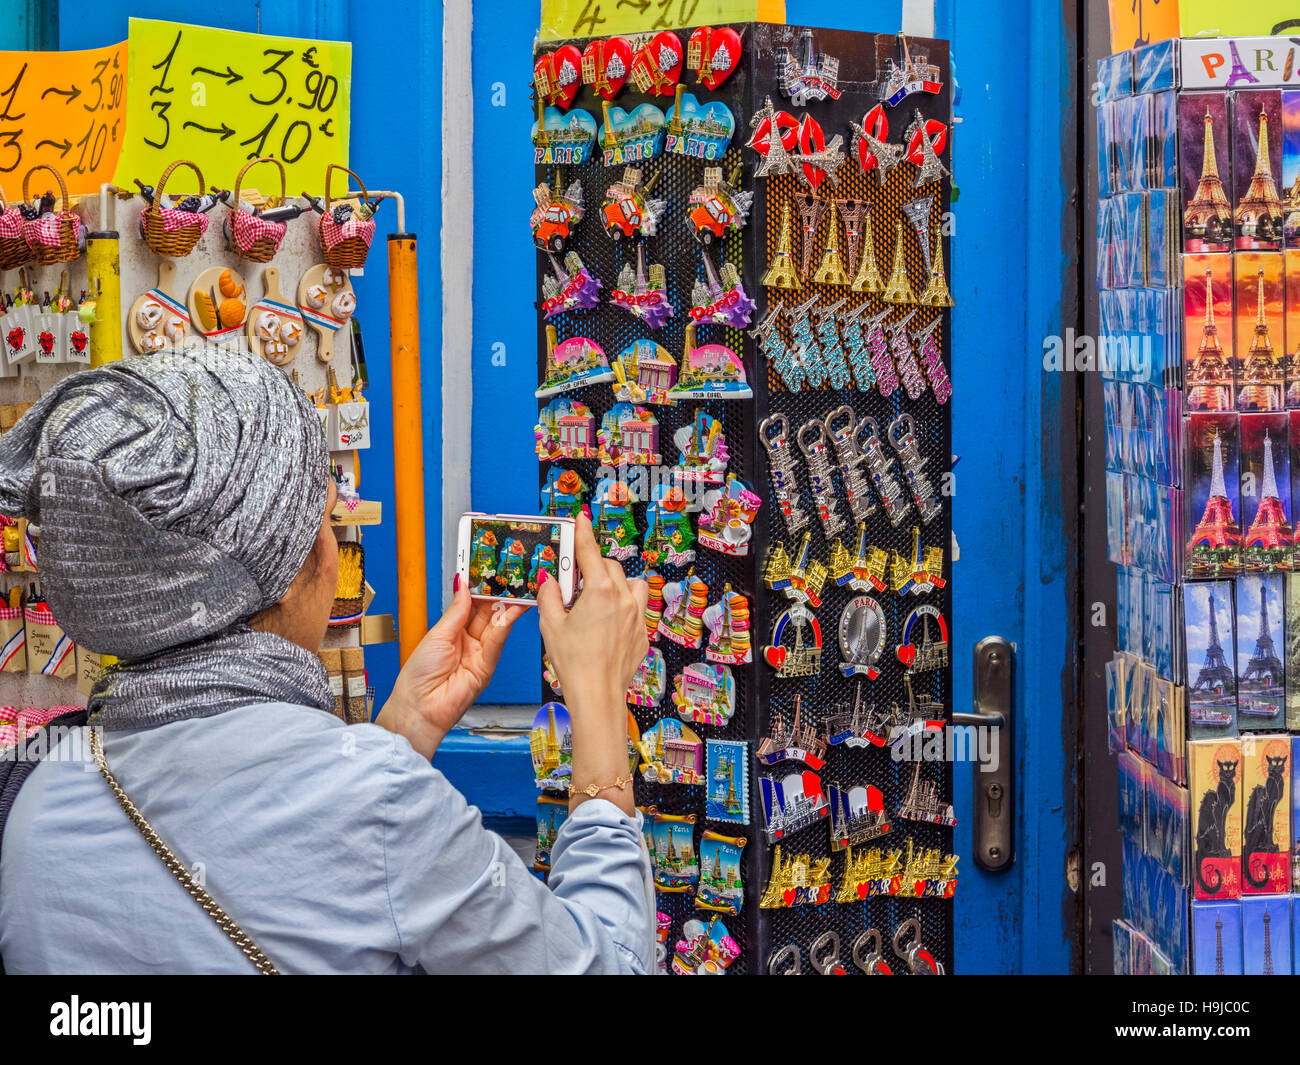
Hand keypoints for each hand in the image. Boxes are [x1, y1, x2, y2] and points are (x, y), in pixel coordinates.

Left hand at [376, 581, 527, 759]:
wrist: (420, 707)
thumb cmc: (418, 676)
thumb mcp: (437, 634)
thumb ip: (457, 610)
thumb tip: (464, 585)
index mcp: (452, 632)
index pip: (471, 605)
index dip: (480, 589)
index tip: (487, 572)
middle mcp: (467, 641)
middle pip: (487, 613)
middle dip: (497, 595)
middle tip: (508, 577)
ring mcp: (479, 654)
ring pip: (497, 625)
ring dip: (507, 607)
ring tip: (515, 590)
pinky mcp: (487, 666)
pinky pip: (498, 641)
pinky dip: (506, 625)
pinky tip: (511, 610)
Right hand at [537, 512, 648, 714]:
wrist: (598, 695)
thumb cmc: (574, 663)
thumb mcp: (551, 625)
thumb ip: (549, 597)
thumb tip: (549, 582)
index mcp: (600, 592)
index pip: (590, 552)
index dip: (583, 532)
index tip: (582, 518)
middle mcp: (623, 599)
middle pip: (610, 568)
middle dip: (593, 569)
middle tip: (574, 584)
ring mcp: (636, 617)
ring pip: (631, 585)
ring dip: (615, 585)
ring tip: (596, 600)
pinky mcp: (642, 634)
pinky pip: (636, 609)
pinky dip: (623, 608)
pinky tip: (606, 624)